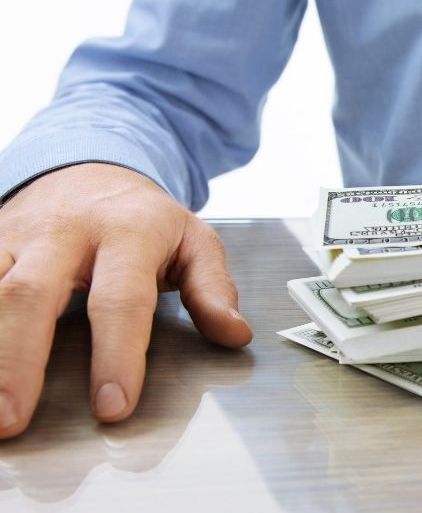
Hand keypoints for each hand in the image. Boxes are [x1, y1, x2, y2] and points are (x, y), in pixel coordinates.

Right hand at [0, 163, 251, 437]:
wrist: (91, 168)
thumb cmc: (145, 219)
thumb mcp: (195, 242)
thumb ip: (214, 289)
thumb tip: (234, 333)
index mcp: (129, 232)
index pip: (122, 300)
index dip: (117, 356)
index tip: (113, 408)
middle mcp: (65, 232)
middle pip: (32, 295)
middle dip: (18, 361)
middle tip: (12, 420)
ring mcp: (18, 237)